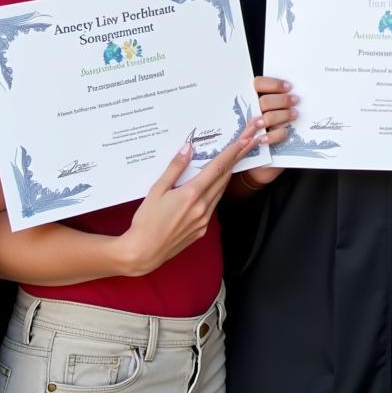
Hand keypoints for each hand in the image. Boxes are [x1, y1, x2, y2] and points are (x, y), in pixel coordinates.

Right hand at [119, 122, 256, 274]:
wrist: (143, 253)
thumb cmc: (146, 221)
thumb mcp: (156, 190)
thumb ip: (174, 168)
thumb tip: (188, 148)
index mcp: (192, 194)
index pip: (218, 168)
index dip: (234, 152)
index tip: (247, 139)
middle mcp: (202, 206)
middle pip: (225, 177)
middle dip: (238, 157)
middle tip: (248, 141)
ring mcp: (204, 219)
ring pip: (221, 190)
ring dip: (229, 173)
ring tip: (237, 156)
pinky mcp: (202, 229)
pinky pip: (214, 204)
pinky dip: (218, 189)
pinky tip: (216, 182)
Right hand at [236, 75, 297, 190]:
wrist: (260, 167)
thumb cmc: (270, 136)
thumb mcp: (274, 119)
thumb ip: (278, 106)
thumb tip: (295, 93)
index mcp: (252, 102)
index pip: (258, 84)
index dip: (273, 83)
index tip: (288, 86)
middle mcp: (248, 114)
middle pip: (265, 101)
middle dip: (282, 101)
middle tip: (295, 100)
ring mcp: (250, 129)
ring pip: (267, 117)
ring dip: (283, 115)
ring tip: (294, 114)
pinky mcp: (253, 146)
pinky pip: (269, 135)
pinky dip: (279, 134)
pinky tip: (286, 133)